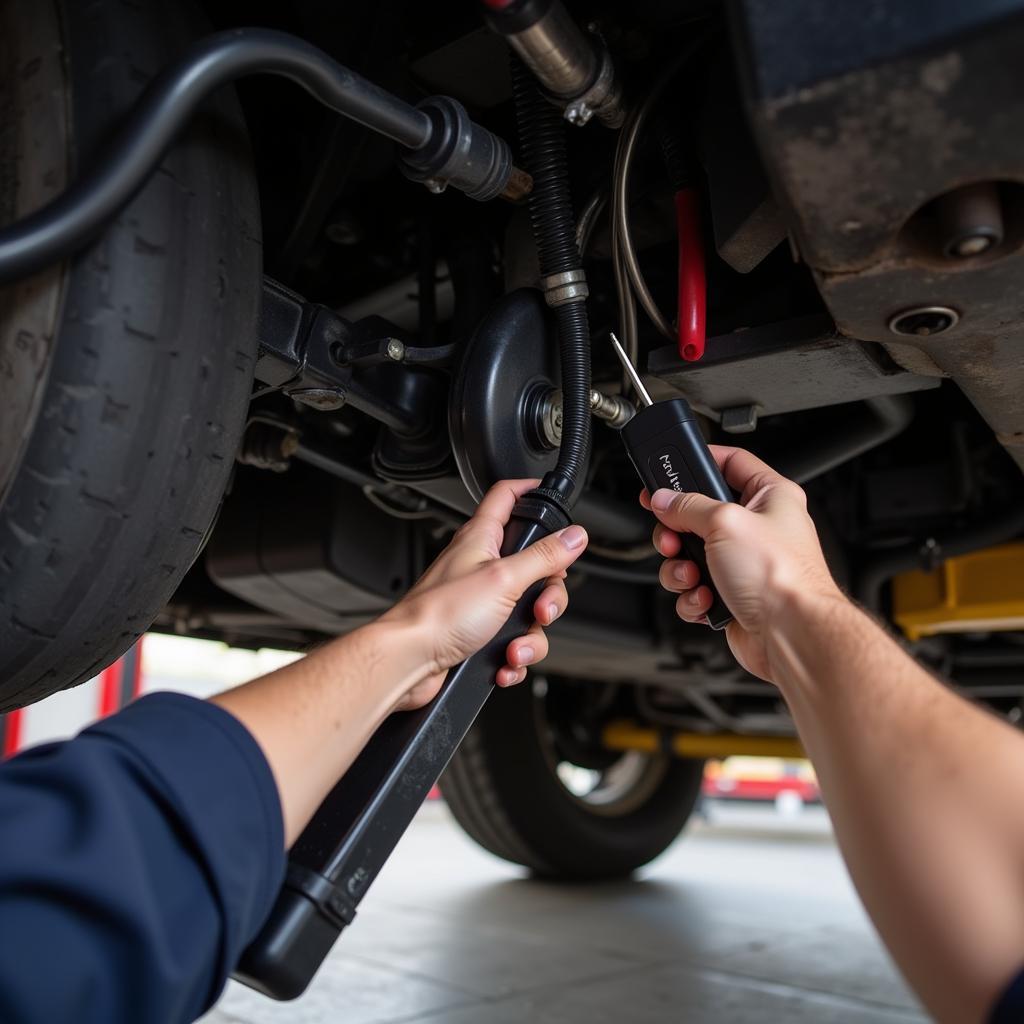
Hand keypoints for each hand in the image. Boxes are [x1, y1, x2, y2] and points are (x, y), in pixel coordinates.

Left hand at [382, 479, 587, 709]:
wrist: (409, 660)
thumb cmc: (439, 614)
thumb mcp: (504, 579)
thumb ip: (543, 556)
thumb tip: (573, 536)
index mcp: (482, 539)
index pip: (507, 497)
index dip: (529, 490)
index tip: (550, 496)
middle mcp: (480, 565)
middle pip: (534, 567)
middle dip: (547, 596)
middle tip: (541, 609)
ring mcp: (479, 600)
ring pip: (527, 611)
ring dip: (531, 637)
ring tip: (517, 647)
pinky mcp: (477, 631)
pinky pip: (513, 639)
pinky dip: (515, 655)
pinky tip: (506, 662)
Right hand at [641, 447, 841, 680]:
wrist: (791, 635)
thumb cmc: (782, 577)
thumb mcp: (725, 523)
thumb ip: (688, 506)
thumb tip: (665, 500)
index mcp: (771, 497)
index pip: (731, 463)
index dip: (699, 463)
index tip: (670, 473)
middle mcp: (758, 528)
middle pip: (699, 514)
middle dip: (677, 529)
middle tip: (670, 536)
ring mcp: (744, 564)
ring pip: (690, 555)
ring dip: (681, 568)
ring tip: (693, 575)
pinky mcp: (731, 595)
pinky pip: (695, 588)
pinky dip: (693, 596)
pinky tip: (705, 599)